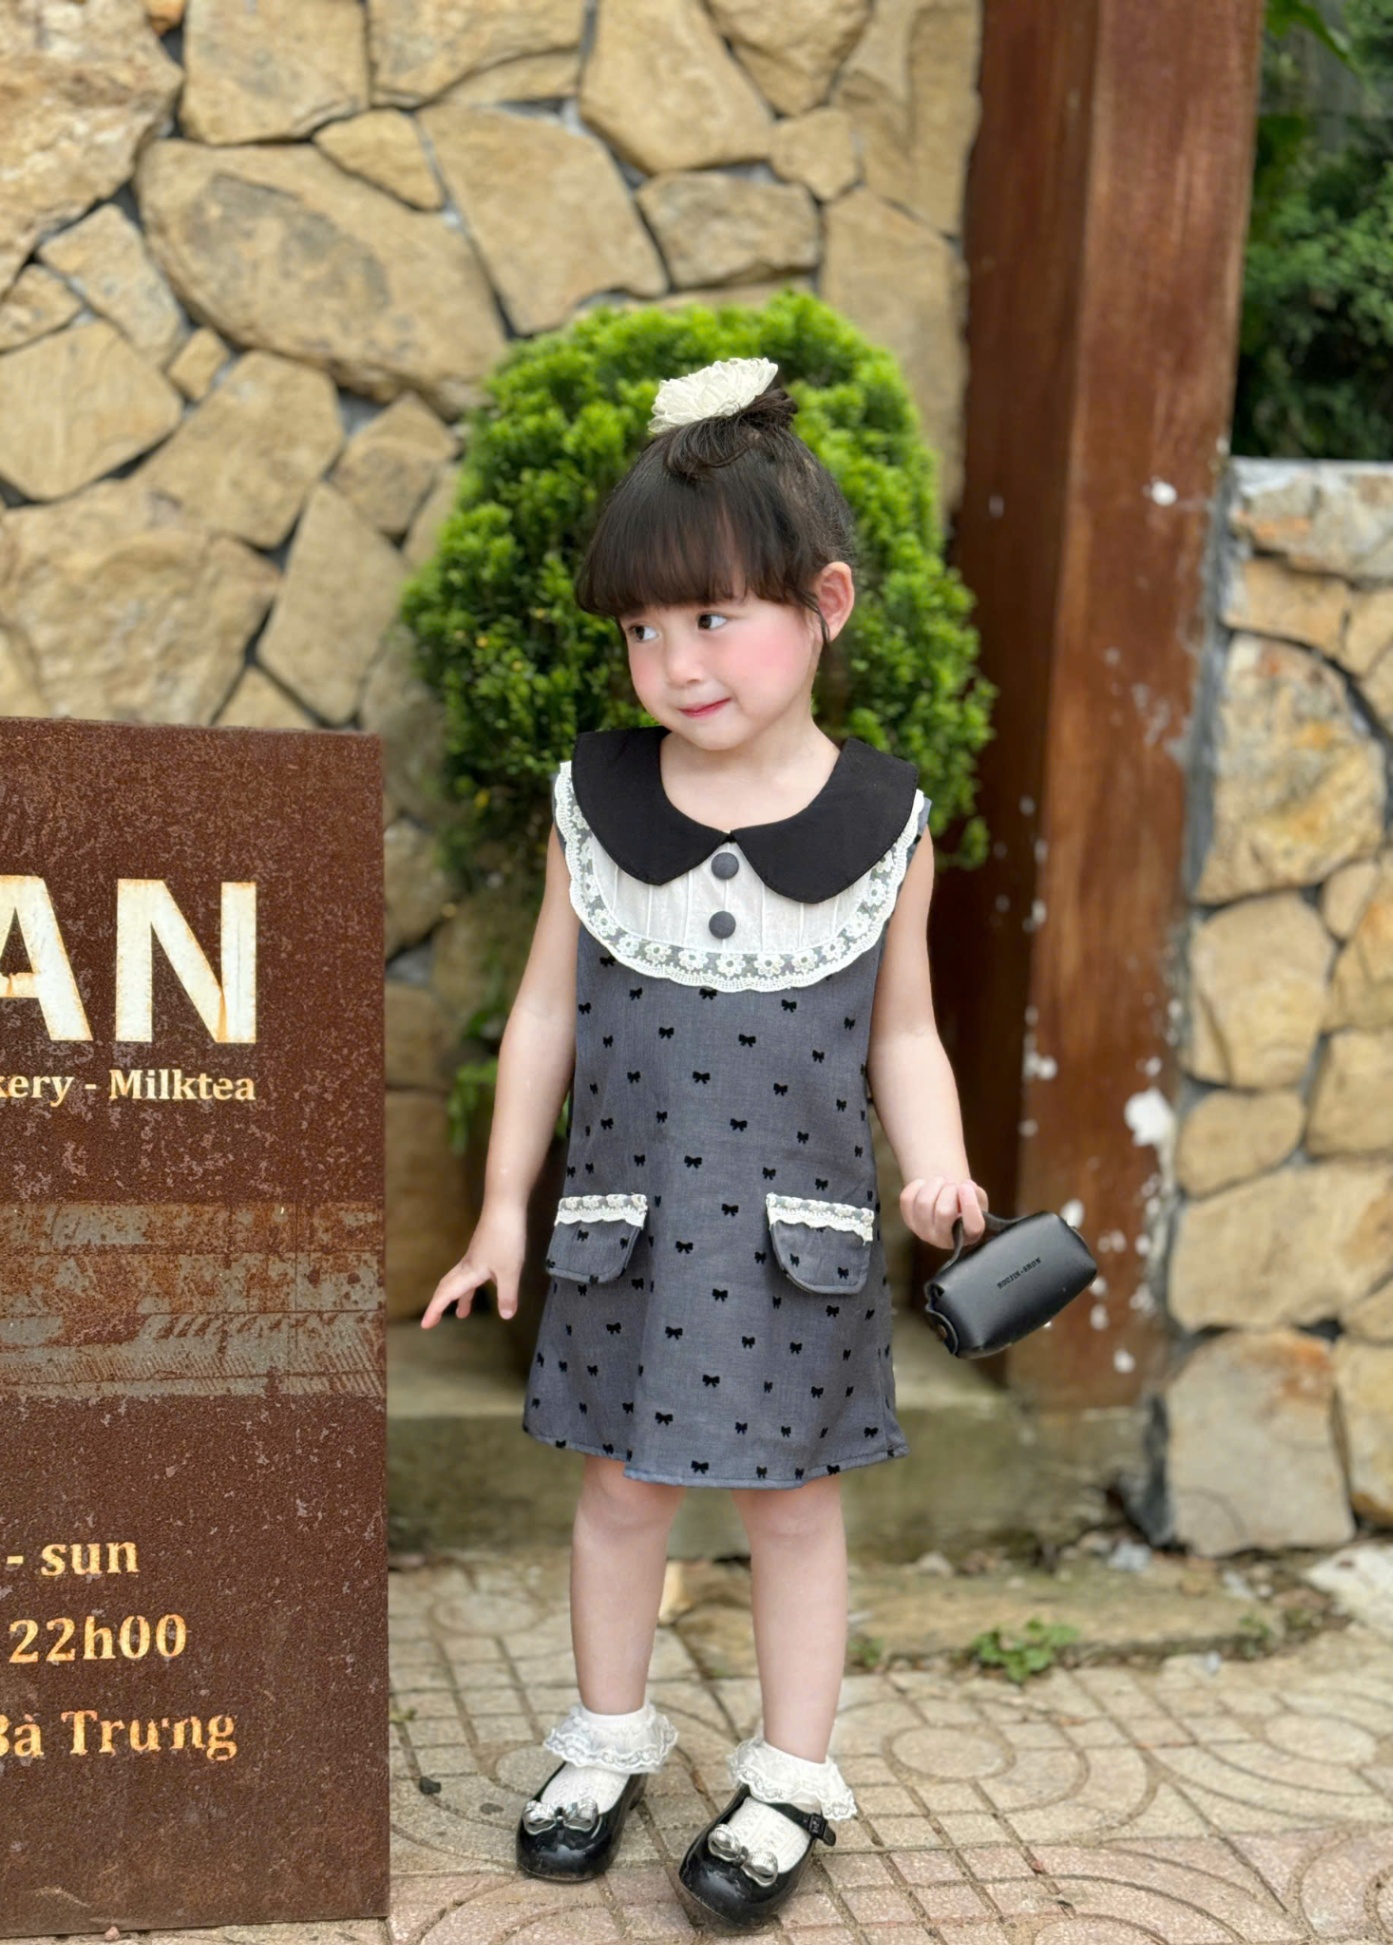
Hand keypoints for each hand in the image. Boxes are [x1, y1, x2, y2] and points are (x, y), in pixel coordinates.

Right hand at [420, 1203, 527, 1325]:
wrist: (505, 1207)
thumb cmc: (505, 1238)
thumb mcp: (510, 1270)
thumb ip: (507, 1294)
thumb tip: (506, 1316)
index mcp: (469, 1272)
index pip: (446, 1294)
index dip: (435, 1310)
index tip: (425, 1325)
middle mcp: (467, 1265)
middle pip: (447, 1286)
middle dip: (439, 1304)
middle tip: (433, 1320)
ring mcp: (475, 1257)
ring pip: (460, 1280)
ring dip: (458, 1297)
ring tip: (462, 1313)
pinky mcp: (484, 1250)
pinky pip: (472, 1274)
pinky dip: (473, 1285)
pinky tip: (486, 1285)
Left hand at [900, 1174, 987, 1250]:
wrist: (942, 1209)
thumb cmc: (963, 1207)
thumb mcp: (978, 1202)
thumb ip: (978, 1195)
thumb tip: (968, 1186)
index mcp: (967, 1237)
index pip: (973, 1227)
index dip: (970, 1204)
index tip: (966, 1186)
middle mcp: (943, 1240)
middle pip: (944, 1212)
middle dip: (950, 1190)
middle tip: (952, 1184)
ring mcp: (922, 1232)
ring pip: (923, 1203)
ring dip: (934, 1184)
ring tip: (941, 1181)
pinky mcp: (908, 1220)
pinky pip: (907, 1198)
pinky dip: (917, 1185)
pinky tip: (926, 1185)